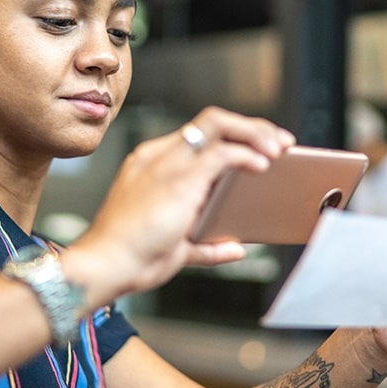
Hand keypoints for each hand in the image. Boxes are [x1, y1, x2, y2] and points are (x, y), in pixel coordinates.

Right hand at [66, 107, 295, 301]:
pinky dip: (247, 155)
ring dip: (256, 134)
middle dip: (252, 127)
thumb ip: (207, 246)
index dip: (235, 137)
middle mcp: (159, 155)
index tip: (262, 149)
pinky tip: (263, 166)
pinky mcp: (179, 178)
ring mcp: (167, 163)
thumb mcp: (177, 248)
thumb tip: (236, 247)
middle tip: (281, 142)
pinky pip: (222, 152)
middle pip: (213, 120)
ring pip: (219, 125)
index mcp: (153, 165)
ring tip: (280, 149)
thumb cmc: (131, 258)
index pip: (200, 134)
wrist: (106, 266)